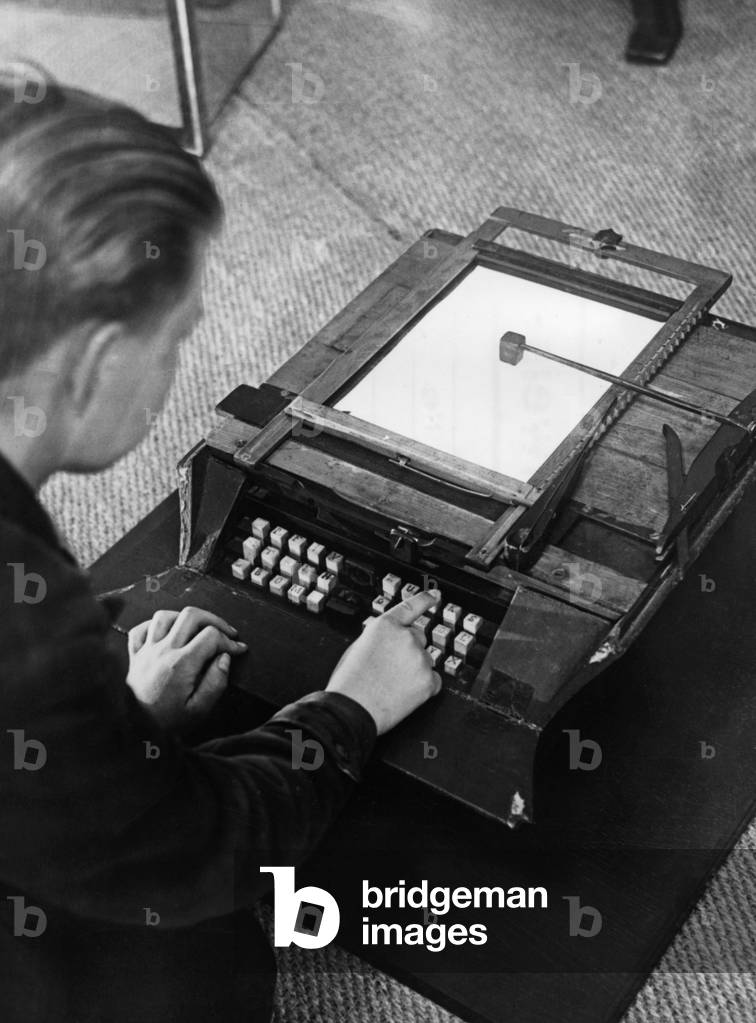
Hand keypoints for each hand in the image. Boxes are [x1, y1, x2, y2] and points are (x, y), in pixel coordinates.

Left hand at [126, 607, 247, 731]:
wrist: (135, 732)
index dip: (229, 641)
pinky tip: (166, 633)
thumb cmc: (167, 723)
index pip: (211, 636)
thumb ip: (216, 682)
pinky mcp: (135, 656)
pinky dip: (154, 625)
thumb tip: (225, 658)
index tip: (238, 650)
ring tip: (197, 629)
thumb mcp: (199, 710)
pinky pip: (140, 629)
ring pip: (165, 616)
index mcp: (182, 664)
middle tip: (225, 632)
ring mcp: (147, 651)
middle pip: (191, 615)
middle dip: (214, 620)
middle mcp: (163, 652)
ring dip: (184, 618)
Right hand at [325, 591, 441, 734]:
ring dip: (415, 669)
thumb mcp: (357, 648)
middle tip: (393, 667)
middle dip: (409, 649)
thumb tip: (388, 642)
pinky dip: (424, 687)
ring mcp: (419, 658)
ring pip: (425, 660)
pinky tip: (405, 693)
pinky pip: (434, 681)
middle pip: (419, 637)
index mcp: (385, 626)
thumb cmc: (349, 683)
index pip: (411, 607)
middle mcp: (406, 637)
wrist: (352, 710)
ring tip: (394, 684)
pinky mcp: (428, 680)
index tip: (435, 596)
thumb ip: (379, 638)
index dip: (425, 599)